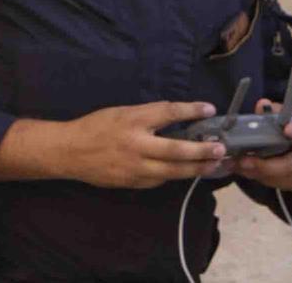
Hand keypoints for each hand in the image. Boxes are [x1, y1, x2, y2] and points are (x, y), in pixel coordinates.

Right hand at [57, 101, 234, 189]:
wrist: (71, 152)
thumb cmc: (96, 126)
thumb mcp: (121, 113)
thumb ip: (147, 117)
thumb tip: (176, 120)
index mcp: (132, 120)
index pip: (167, 112)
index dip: (190, 110)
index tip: (208, 108)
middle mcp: (136, 144)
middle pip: (177, 150)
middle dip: (202, 150)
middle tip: (220, 148)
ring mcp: (136, 167)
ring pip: (174, 171)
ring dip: (197, 168)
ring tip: (214, 164)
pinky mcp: (134, 183)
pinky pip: (160, 179)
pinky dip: (175, 175)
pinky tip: (187, 172)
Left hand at [234, 100, 291, 191]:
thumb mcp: (287, 114)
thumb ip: (274, 111)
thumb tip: (262, 105)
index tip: (288, 129)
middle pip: (291, 165)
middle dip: (266, 165)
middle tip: (244, 161)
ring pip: (278, 178)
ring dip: (254, 172)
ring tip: (234, 163)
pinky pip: (272, 182)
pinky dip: (254, 175)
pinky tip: (239, 168)